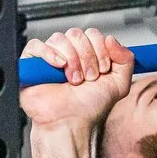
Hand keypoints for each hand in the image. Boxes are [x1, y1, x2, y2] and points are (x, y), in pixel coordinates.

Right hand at [20, 27, 135, 130]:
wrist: (71, 123)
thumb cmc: (89, 108)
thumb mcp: (118, 84)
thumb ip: (125, 60)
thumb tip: (112, 39)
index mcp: (86, 55)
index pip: (92, 34)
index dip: (100, 49)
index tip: (102, 69)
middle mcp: (68, 54)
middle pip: (76, 34)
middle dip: (87, 56)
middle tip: (88, 77)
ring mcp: (49, 58)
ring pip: (59, 38)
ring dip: (72, 59)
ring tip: (74, 79)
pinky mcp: (31, 64)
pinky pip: (36, 45)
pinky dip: (49, 54)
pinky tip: (59, 67)